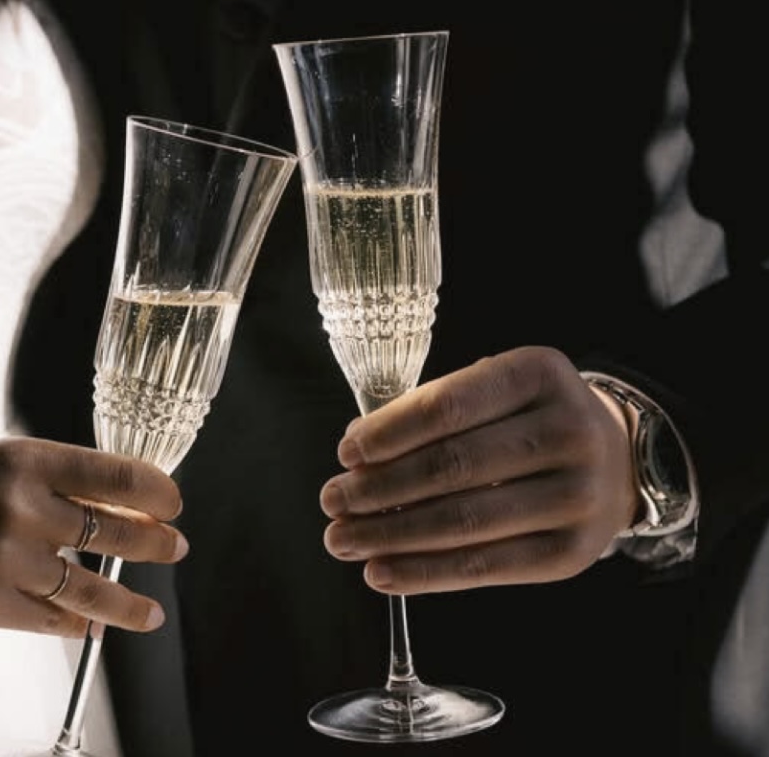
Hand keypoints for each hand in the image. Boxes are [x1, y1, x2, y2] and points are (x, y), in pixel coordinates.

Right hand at [0, 436, 186, 635]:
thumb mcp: (0, 464)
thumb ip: (58, 483)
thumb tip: (123, 506)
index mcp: (25, 460)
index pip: (112, 474)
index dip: (154, 491)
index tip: (174, 503)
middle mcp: (18, 507)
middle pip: (112, 530)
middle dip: (154, 542)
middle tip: (175, 548)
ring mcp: (3, 559)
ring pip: (88, 588)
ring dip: (128, 603)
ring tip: (151, 613)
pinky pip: (51, 619)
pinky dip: (78, 624)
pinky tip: (94, 626)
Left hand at [319, 346, 639, 594]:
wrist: (615, 459)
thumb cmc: (528, 419)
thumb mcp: (495, 390)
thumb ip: (433, 411)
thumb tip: (357, 453)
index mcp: (538, 374)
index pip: (448, 407)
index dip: (389, 433)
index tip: (346, 454)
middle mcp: (568, 431)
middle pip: (452, 467)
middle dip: (379, 489)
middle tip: (332, 501)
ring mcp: (577, 495)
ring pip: (464, 521)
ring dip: (390, 535)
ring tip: (342, 539)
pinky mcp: (572, 553)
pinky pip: (485, 568)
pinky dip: (424, 573)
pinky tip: (380, 572)